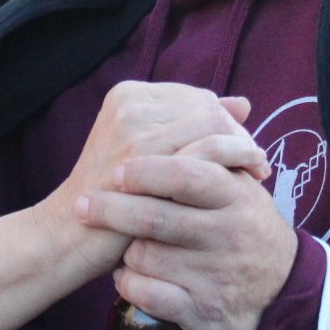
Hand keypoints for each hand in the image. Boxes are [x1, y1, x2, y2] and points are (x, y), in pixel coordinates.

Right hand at [43, 82, 267, 277]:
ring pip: (211, 123)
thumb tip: (242, 103)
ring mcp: (133, 126)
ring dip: (241, 146)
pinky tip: (249, 178)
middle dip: (237, 133)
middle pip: (206, 107)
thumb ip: (190, 127)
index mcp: (127, 95)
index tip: (245, 147)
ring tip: (258, 170)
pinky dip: (235, 159)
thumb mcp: (151, 157)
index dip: (226, 121)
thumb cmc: (116, 200)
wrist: (72, 234)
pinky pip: (205, 147)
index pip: (196, 98)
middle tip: (257, 161)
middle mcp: (129, 103)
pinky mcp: (143, 154)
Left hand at [78, 154, 299, 329]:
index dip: (147, 171)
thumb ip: (216, 147)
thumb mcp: (240, 185)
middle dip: (112, 210)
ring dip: (123, 249)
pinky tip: (125, 274)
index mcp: (236, 196)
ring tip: (120, 242)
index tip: (117, 170)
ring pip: (145, 256)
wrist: (280, 287)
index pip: (187, 176)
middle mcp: (227, 236)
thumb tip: (205, 101)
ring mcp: (214, 275)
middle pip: (157, 218)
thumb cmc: (245, 224)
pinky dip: (127, 283)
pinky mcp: (201, 310)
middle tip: (84, 204)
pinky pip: (148, 294)